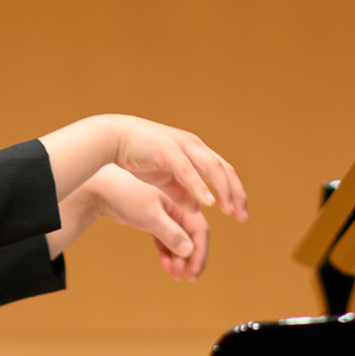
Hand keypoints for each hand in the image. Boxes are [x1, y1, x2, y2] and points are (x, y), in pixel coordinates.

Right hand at [40, 113, 247, 229]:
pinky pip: (188, 171)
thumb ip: (181, 192)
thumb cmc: (137, 156)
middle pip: (223, 170)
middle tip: (242, 217)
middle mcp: (193, 146)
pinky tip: (207, 203)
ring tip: (229, 211)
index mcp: (195, 151)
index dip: (234, 192)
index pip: (223, 171)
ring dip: (222, 191)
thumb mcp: (164, 179)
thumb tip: (198, 207)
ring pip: (211, 168)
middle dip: (235, 194)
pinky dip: (199, 186)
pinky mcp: (167, 151)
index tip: (240, 214)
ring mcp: (181, 146)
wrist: (112, 139)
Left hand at [67, 164, 209, 280]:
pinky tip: (164, 264)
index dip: (200, 252)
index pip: (200, 230)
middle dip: (190, 258)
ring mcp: (166, 215)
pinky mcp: (154, 221)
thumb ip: (171, 234)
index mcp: (182, 202)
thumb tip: (189, 252)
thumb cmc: (127, 198)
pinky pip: (166, 240)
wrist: (102, 190)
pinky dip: (167, 252)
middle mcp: (177, 208)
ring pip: (180, 240)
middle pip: (192, 237)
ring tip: (174, 275)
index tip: (194, 272)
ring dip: (179, 258)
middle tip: (184, 277)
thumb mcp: (151, 216)